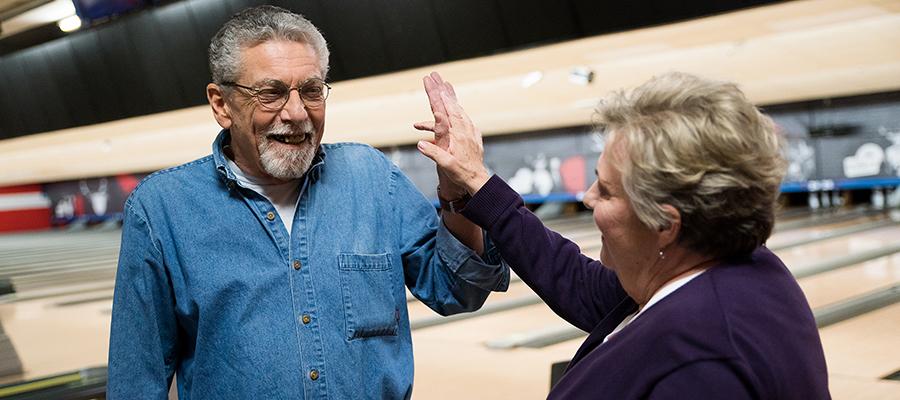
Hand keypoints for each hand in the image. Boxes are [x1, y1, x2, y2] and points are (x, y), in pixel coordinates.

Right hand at [414, 72, 490, 194]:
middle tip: (435, 76)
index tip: (433, 84)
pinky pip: (463, 118)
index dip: (438, 97)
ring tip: (445, 85)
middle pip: (452, 105)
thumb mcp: (446, 165)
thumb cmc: (460, 173)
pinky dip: (457, 110)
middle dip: (442, 90)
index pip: (445, 111)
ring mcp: (470, 131)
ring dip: (451, 97)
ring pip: (459, 110)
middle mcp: (465, 129)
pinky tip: (454, 108)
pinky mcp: (472, 135)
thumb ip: (434, 153)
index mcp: (457, 134)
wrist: (477, 180)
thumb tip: (420, 142)